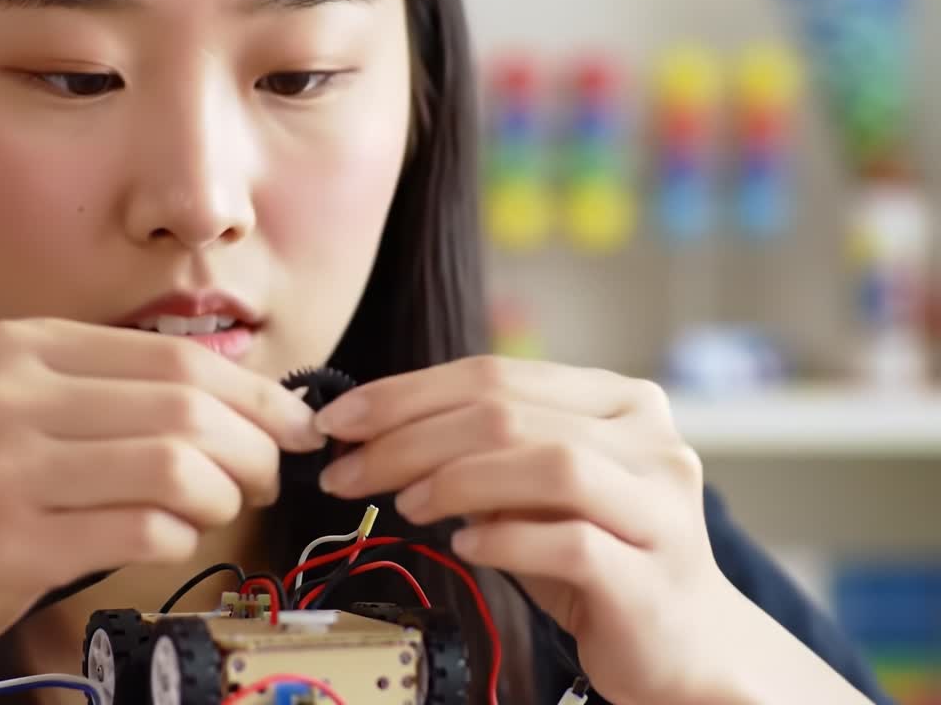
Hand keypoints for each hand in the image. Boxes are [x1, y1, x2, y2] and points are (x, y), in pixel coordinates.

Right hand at [0, 319, 323, 667]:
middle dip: (255, 448)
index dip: (256, 394)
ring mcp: (7, 468)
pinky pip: (144, 529)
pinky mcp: (12, 541)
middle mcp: (12, 395)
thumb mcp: (29, 411)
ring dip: (224, 495)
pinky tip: (171, 538)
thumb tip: (251, 398)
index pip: (176, 356)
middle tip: (268, 477)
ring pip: (176, 467)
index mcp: (24, 346)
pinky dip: (182, 536)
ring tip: (220, 509)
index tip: (296, 425)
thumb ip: (120, 393)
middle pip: (186, 407)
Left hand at [311, 356, 742, 703]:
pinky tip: (464, 546)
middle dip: (408, 438)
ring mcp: (660, 506)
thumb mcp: (532, 495)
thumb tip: (373, 435)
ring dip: (456, 480)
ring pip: (548, 464)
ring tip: (406, 504)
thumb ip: (480, 456)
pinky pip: (571, 542)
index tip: (337, 421)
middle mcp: (650, 441)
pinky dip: (505, 539)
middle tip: (345, 471)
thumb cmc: (596, 559)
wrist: (685, 647)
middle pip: (509, 414)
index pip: (496, 375)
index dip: (405, 393)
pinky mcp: (654, 576)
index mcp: (619, 402)